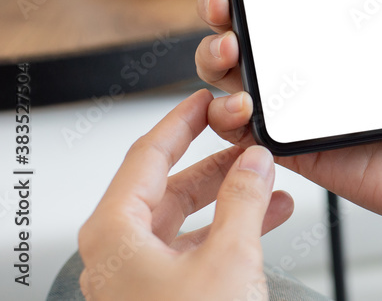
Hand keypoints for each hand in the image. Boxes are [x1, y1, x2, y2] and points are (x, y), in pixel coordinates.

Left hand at [77, 90, 293, 300]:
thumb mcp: (229, 257)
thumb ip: (243, 200)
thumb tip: (253, 161)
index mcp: (114, 233)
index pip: (148, 155)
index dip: (182, 122)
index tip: (205, 100)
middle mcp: (117, 253)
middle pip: (166, 185)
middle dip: (215, 163)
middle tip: (244, 139)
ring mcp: (136, 278)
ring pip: (182, 218)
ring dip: (228, 197)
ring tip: (267, 180)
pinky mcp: (159, 296)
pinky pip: (192, 247)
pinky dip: (227, 229)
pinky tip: (265, 219)